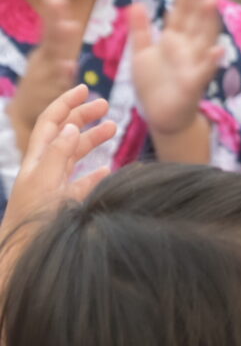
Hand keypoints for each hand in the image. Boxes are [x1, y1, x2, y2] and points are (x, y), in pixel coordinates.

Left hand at [0, 85, 114, 246]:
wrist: (22, 257)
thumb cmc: (31, 221)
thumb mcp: (44, 184)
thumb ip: (57, 155)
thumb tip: (72, 127)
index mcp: (37, 161)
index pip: (51, 123)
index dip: (66, 103)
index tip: (86, 89)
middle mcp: (44, 169)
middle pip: (64, 134)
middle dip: (83, 116)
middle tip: (106, 106)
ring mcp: (55, 186)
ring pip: (75, 155)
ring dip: (93, 139)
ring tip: (113, 129)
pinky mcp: (65, 202)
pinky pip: (82, 181)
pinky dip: (96, 172)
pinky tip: (107, 169)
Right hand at [7, 0, 84, 148]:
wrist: (26, 116)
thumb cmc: (44, 83)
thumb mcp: (52, 59)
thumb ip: (60, 41)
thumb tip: (70, 19)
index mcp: (46, 51)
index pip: (50, 25)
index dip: (55, 6)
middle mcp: (44, 60)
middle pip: (51, 35)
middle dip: (55, 16)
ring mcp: (44, 76)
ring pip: (53, 56)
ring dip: (61, 39)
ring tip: (70, 25)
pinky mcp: (47, 94)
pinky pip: (56, 82)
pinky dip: (62, 73)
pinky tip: (68, 65)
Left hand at [128, 0, 223, 136]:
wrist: (161, 116)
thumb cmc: (154, 84)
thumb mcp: (142, 53)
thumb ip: (140, 29)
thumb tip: (137, 3)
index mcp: (176, 40)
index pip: (182, 11)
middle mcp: (189, 48)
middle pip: (196, 19)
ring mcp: (194, 64)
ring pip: (204, 38)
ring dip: (209, 21)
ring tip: (211, 1)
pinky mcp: (193, 84)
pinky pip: (204, 71)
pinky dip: (211, 61)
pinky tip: (217, 49)